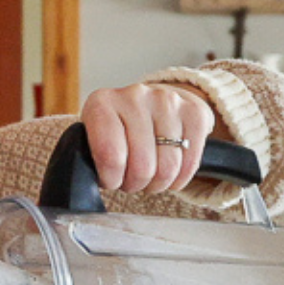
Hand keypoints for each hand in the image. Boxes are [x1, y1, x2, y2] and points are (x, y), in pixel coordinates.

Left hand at [80, 83, 217, 194]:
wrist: (153, 104)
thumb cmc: (119, 133)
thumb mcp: (94, 140)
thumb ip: (89, 160)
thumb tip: (88, 188)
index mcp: (102, 103)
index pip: (111, 156)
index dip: (113, 179)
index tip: (112, 179)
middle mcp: (135, 96)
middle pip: (142, 167)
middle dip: (136, 183)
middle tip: (132, 179)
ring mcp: (168, 101)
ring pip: (167, 169)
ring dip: (158, 183)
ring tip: (150, 175)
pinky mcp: (194, 111)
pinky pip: (189, 164)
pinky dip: (179, 178)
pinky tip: (170, 171)